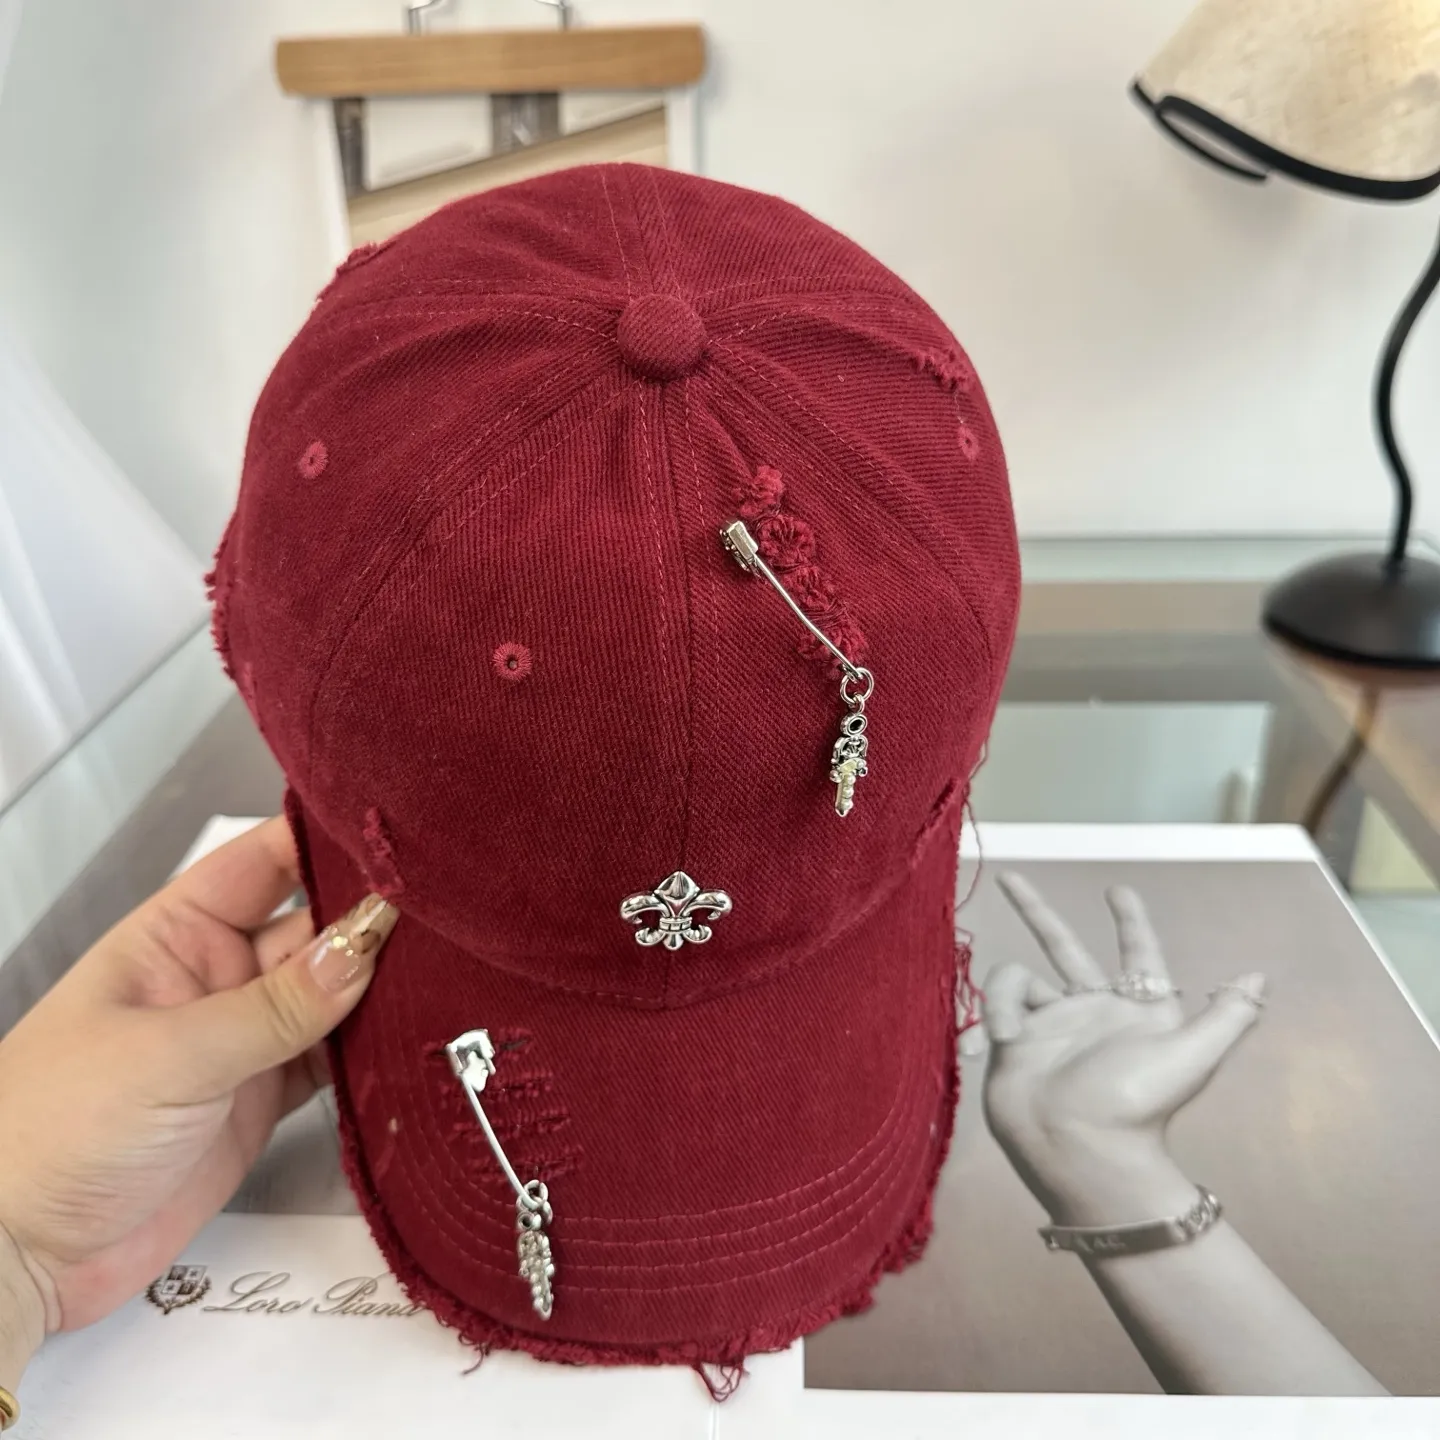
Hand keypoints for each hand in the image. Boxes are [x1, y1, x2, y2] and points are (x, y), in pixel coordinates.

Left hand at [0, 818, 395, 1375]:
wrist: (19, 1256)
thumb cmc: (52, 1130)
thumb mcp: (170, 1055)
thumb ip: (274, 1007)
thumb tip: (363, 948)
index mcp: (177, 934)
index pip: (267, 861)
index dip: (330, 842)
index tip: (402, 841)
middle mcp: (216, 977)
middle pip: (314, 929)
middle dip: (375, 922)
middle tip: (449, 919)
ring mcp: (243, 1042)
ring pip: (333, 997)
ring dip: (382, 991)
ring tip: (451, 976)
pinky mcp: (262, 1102)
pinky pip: (334, 1063)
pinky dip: (373, 1056)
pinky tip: (413, 1043)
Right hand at [981, 873, 1264, 1225]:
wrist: (1077, 1150)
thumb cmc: (1137, 1103)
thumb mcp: (1193, 1057)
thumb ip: (1229, 1015)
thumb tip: (1259, 976)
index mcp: (1136, 1010)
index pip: (1136, 954)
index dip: (1131, 922)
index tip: (1117, 891)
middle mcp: (1090, 1010)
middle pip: (1063, 946)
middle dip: (1037, 912)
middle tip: (1011, 878)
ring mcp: (1049, 1025)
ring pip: (1019, 977)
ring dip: (1008, 991)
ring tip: (1008, 1031)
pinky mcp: (1014, 1040)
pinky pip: (996, 1004)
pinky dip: (993, 1014)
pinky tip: (996, 1042)